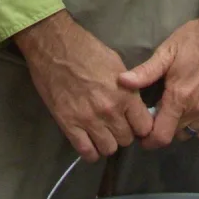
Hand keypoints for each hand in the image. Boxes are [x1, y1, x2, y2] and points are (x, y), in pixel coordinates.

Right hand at [14, 11, 153, 161]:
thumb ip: (129, 87)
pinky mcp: (68, 125)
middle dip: (122, 133)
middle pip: (126, 140)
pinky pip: (86, 152)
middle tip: (114, 124)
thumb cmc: (86, 49)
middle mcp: (110, 111)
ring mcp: (89, 120)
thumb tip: (134, 103)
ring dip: (106, 142)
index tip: (133, 122)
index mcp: (125, 94)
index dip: (140, 126)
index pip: (144, 127)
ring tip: (101, 131)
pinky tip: (88, 140)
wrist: (54, 46)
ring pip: (109, 149)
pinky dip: (90, 151)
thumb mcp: (116, 63)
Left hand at [117, 7, 198, 148]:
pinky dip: (194, 126)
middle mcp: (196, 110)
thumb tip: (121, 82)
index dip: (148, 140)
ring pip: (189, 133)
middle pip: (174, 134)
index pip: (161, 135)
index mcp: (179, 97)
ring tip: (172, 110)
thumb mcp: (166, 52)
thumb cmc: (194, 40)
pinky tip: (190, 109)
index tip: (141, 134)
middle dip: (161, 128)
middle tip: (155, 113)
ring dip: (177, 127)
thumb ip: (145, 71)